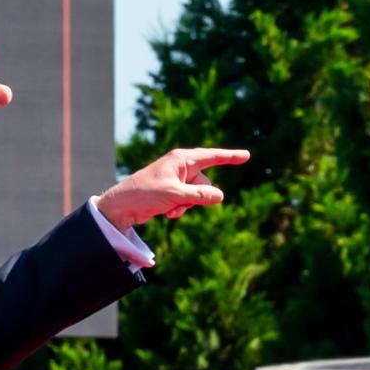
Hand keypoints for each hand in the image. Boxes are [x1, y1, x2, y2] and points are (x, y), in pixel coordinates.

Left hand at [94, 148, 250, 229]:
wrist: (122, 206)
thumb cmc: (145, 194)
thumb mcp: (175, 195)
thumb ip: (200, 195)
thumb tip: (220, 196)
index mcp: (181, 159)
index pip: (212, 156)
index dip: (230, 157)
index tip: (246, 156)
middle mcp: (180, 166)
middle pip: (205, 181)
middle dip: (198, 196)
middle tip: (179, 203)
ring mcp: (176, 179)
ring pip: (197, 194)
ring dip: (188, 205)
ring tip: (170, 210)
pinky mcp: (172, 191)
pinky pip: (187, 200)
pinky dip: (181, 208)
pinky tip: (167, 213)